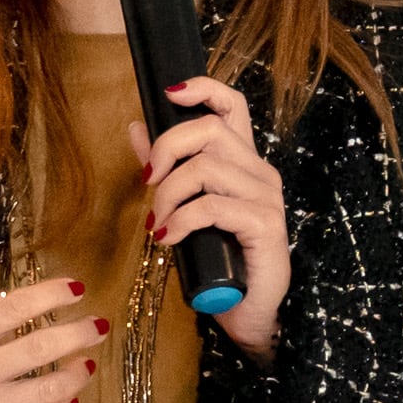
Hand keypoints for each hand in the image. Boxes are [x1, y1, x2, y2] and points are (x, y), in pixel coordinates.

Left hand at [138, 77, 289, 358]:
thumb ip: (165, 168)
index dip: (203, 88)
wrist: (248, 314)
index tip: (169, 93)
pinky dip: (182, 221)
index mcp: (243, 162)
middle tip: (148, 182)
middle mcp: (260, 172)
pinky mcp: (266, 226)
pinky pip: (213, 207)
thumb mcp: (184, 209)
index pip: (232, 105)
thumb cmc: (219, 262)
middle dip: (167, 149)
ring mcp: (267, 198)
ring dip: (169, 194)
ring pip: (207, 168)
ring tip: (159, 223)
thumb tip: (136, 127)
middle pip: (210, 130)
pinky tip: (169, 239)